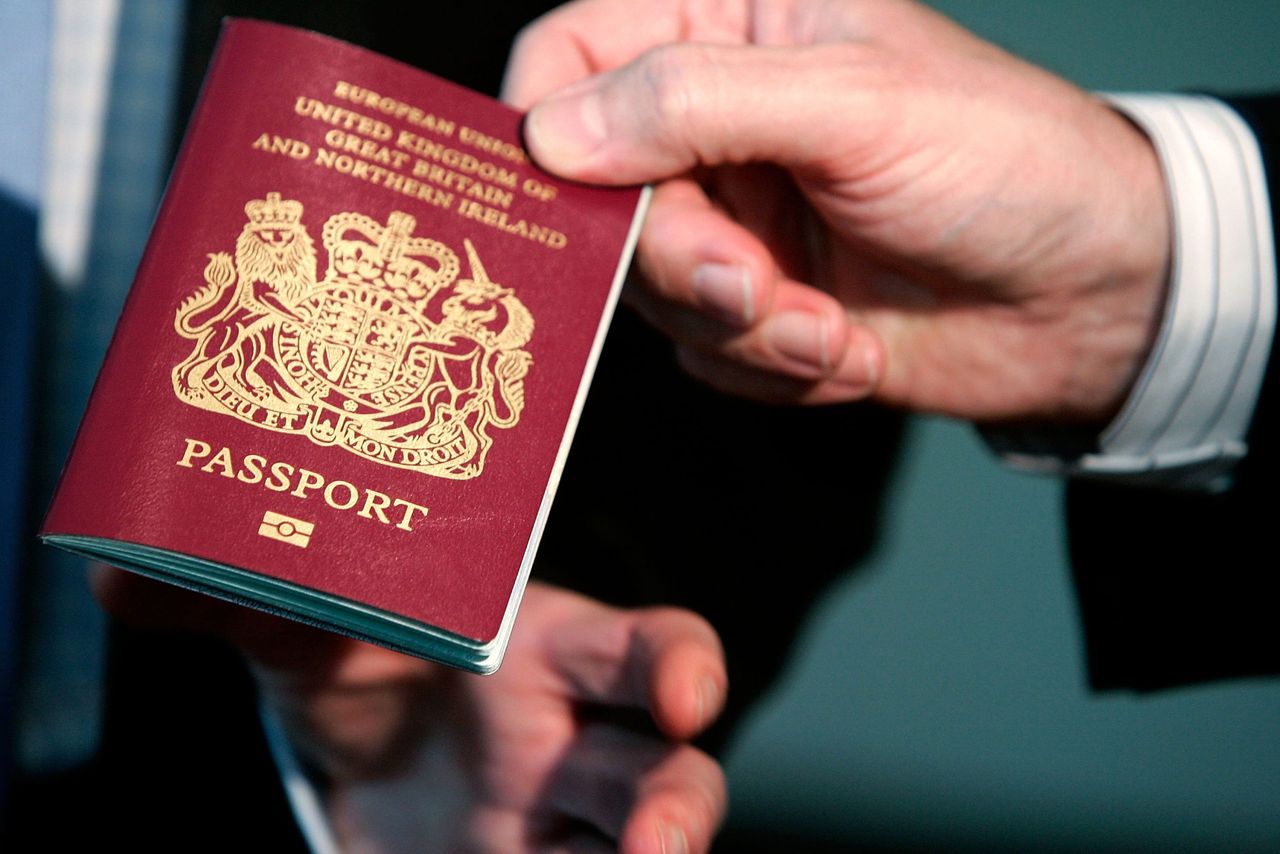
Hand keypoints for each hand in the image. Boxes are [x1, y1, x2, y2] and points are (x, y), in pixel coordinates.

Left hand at [94, 569, 726, 852]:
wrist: (361, 744)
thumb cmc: (364, 654)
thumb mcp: (311, 626)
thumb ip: (241, 600)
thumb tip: (117, 573)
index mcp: (547, 650)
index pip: (644, 645)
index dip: (681, 666)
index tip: (683, 696)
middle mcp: (578, 738)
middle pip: (670, 766)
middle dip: (677, 803)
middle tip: (656, 845)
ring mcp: (565, 823)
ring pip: (649, 843)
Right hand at [505, 0, 1169, 423]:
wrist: (1091, 295)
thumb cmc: (1002, 162)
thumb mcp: (854, 107)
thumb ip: (695, 104)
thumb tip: (552, 135)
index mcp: (729, 28)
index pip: (570, 57)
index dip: (548, 131)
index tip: (575, 206)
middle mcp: (715, 126)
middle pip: (599, 200)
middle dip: (683, 265)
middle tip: (760, 289)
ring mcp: (732, 222)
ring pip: (649, 293)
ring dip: (744, 330)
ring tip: (832, 328)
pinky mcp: (756, 308)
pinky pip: (703, 355)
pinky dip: (773, 368)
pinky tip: (849, 347)